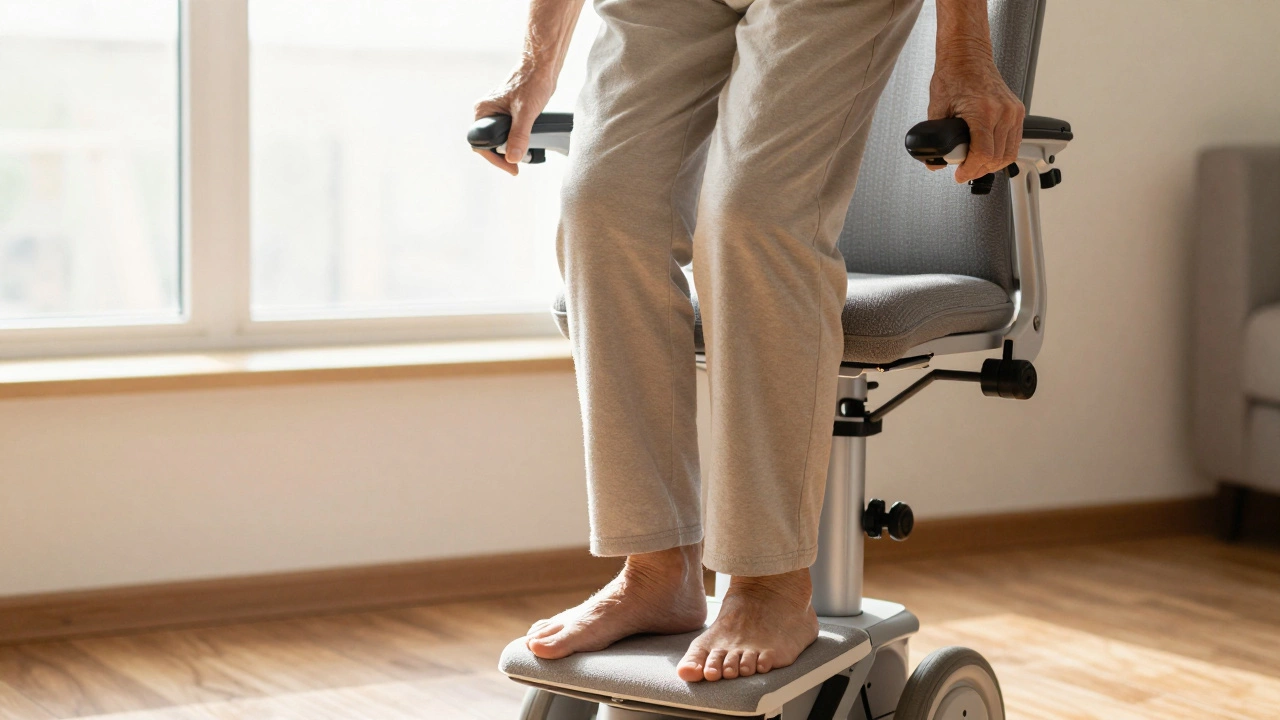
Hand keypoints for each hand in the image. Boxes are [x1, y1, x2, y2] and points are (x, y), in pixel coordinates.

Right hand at [474, 65, 555, 175]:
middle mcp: (486, 112)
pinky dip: (514, 141)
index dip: (495, 159)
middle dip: (503, 157)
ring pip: (498, 139)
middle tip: (518, 165)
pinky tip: (524, 144)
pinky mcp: (506, 112)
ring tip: (523, 155)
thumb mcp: (526, 113)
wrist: (542, 68)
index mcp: (483, 111)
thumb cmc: (532, 83)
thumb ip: (519, 136)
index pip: (481, 145)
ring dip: (509, 150)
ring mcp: (496, 112)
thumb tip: (513, 158)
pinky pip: (506, 132)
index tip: (511, 168)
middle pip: (489, 144)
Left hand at [928, 50, 1024, 183]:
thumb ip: (935, 138)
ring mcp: (1013, 111)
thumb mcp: (937, 108)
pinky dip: (1002, 152)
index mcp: (984, 111)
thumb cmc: (953, 75)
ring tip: (975, 165)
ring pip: (1009, 153)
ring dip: (992, 164)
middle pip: (997, 157)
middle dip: (979, 169)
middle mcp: (1003, 111)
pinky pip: (1014, 141)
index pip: (983, 153)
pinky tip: (988, 154)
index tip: (960, 174)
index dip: (970, 169)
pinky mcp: (1017, 111)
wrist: (967, 56)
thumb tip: (935, 161)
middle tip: (964, 171)